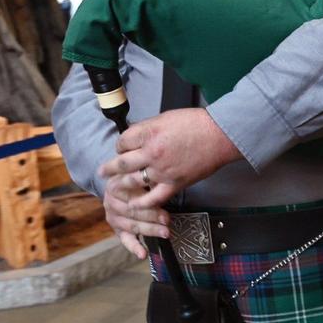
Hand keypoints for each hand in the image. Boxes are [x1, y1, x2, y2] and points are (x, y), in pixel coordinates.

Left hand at [99, 108, 240, 210]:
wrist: (220, 136)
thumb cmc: (197, 123)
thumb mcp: (166, 117)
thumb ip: (149, 129)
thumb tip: (137, 137)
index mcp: (149, 133)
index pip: (122, 142)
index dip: (120, 145)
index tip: (122, 148)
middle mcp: (151, 152)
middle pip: (121, 163)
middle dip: (110, 167)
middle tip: (103, 171)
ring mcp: (162, 170)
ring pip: (132, 181)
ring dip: (120, 185)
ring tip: (114, 186)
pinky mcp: (174, 184)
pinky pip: (152, 198)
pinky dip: (141, 203)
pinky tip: (132, 205)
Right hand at [102, 174, 168, 258]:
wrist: (121, 185)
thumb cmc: (137, 178)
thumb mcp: (140, 173)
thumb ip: (147, 177)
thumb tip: (164, 179)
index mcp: (115, 185)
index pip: (131, 195)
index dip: (146, 200)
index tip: (162, 202)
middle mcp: (110, 202)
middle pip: (132, 211)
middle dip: (151, 216)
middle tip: (168, 220)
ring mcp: (112, 217)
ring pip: (132, 226)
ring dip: (149, 230)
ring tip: (165, 233)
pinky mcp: (117, 230)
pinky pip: (126, 240)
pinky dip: (135, 247)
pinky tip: (143, 254)